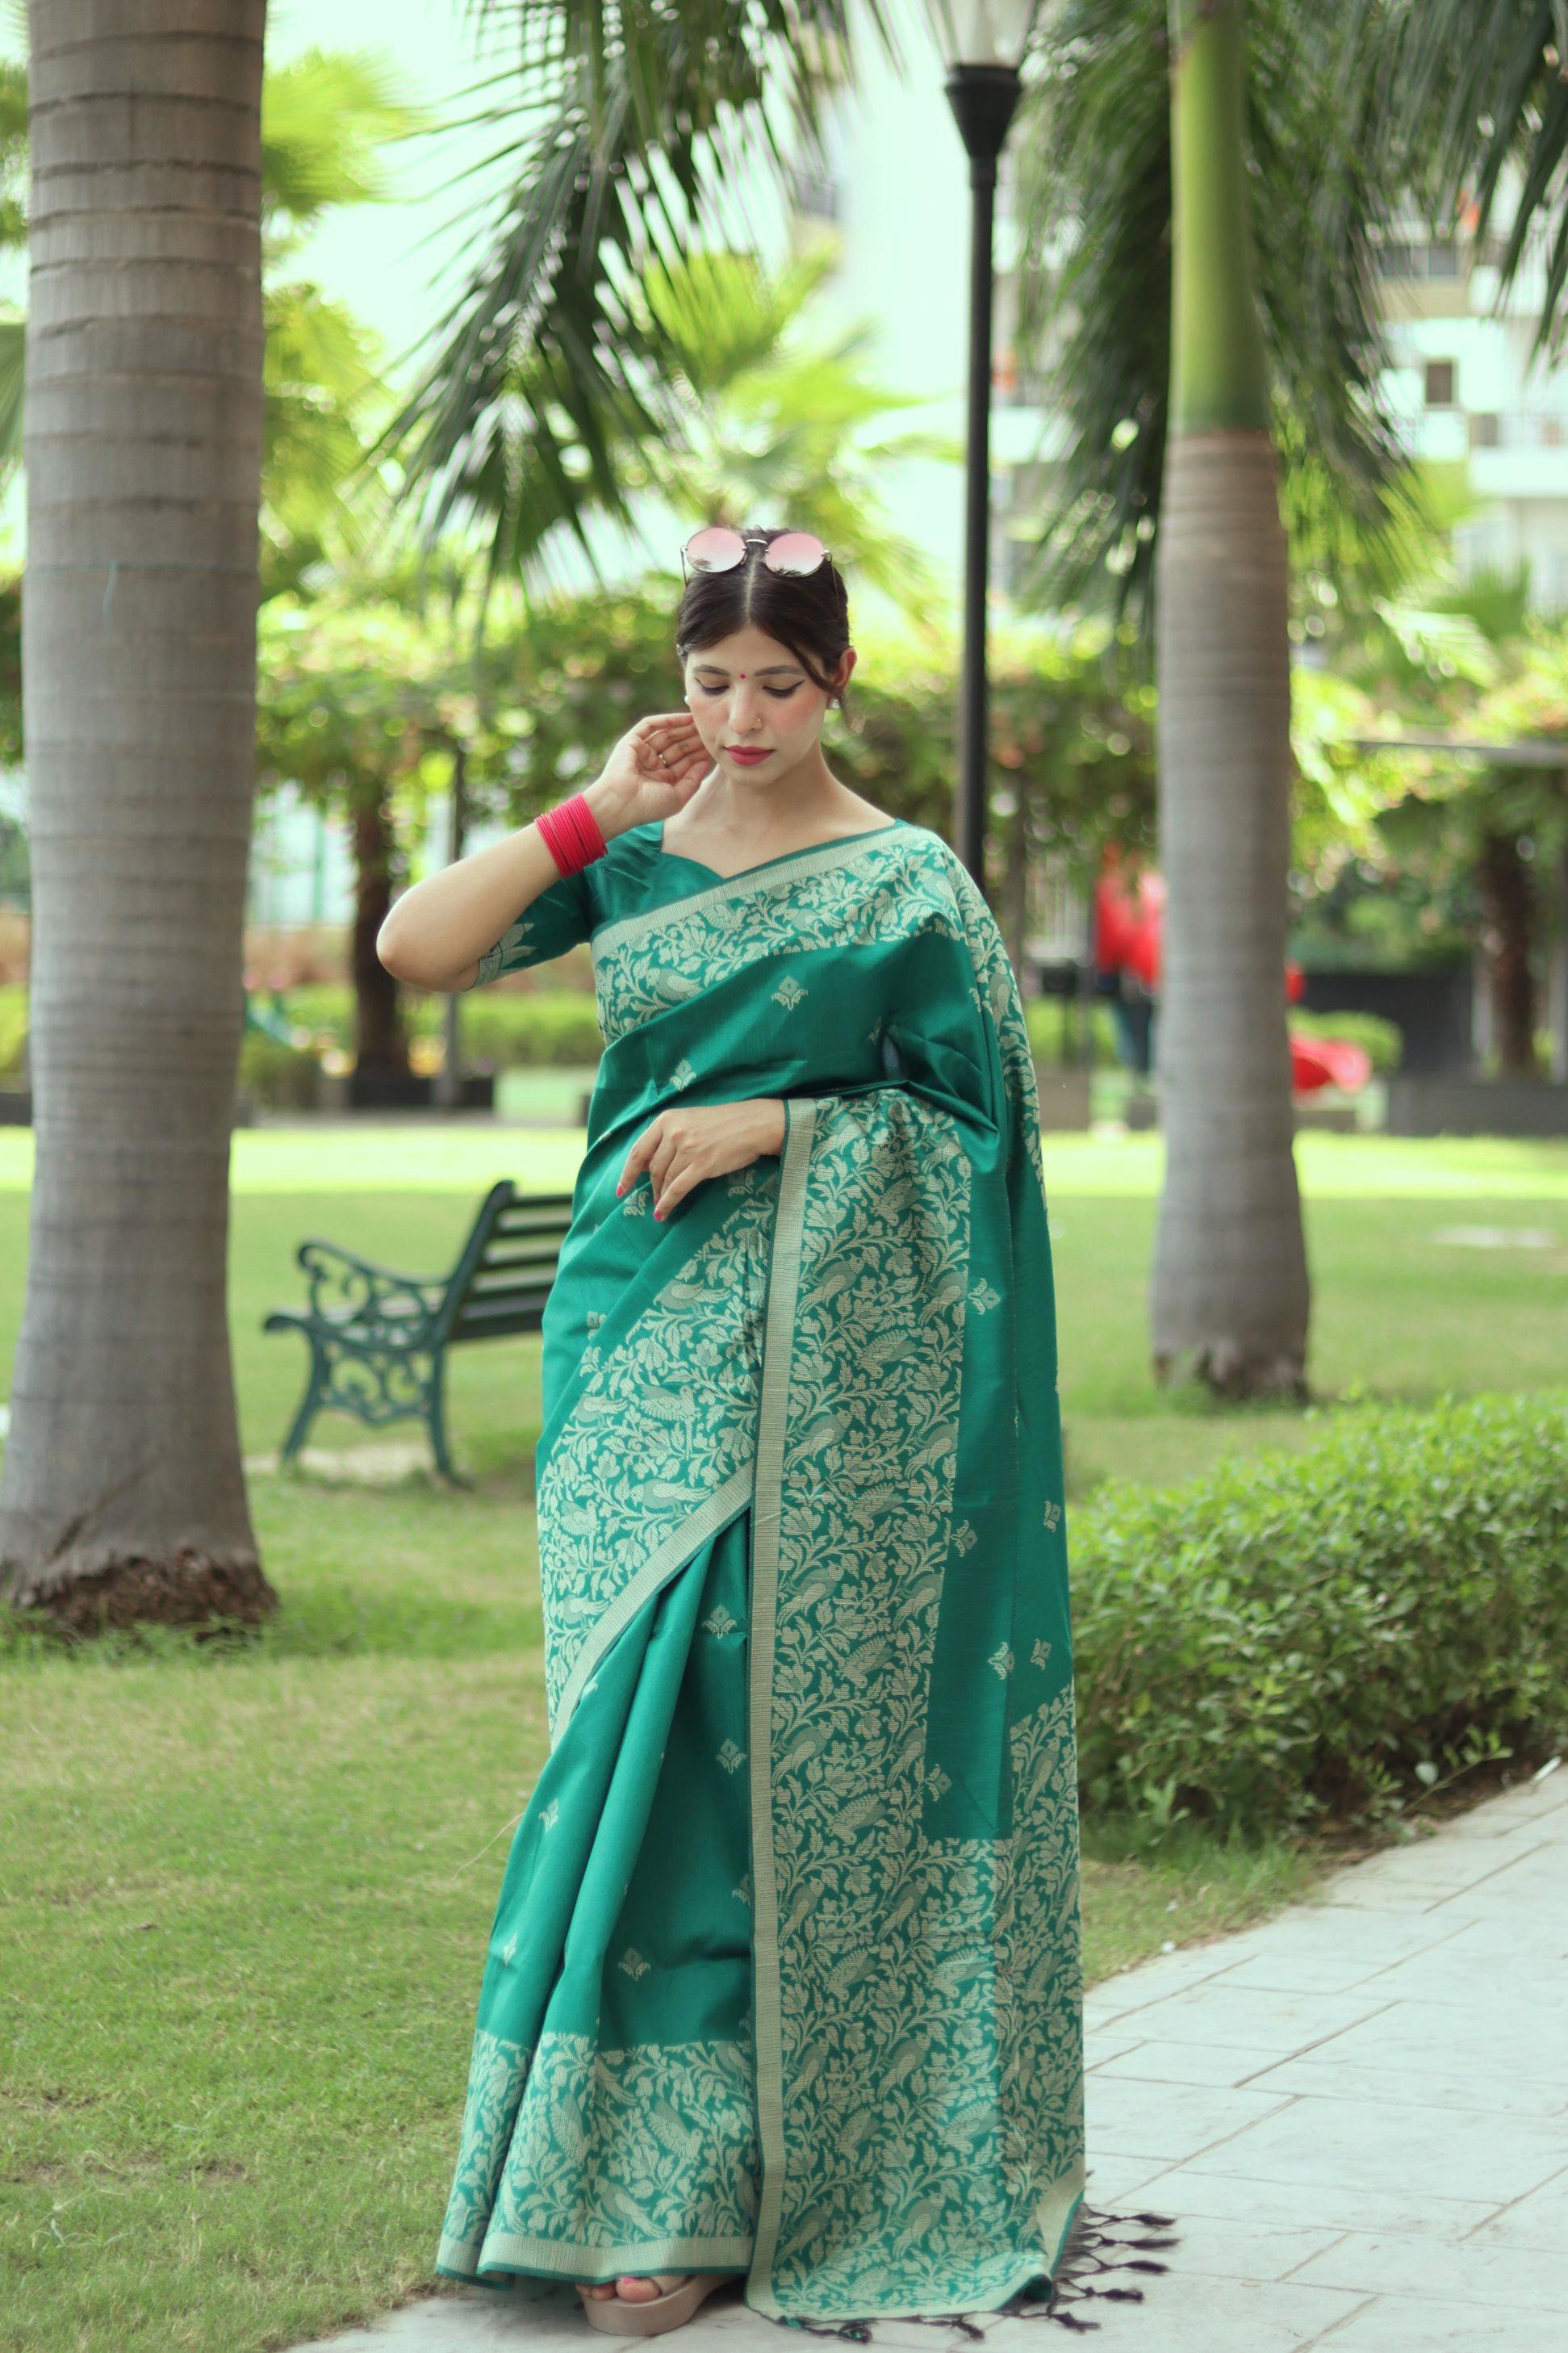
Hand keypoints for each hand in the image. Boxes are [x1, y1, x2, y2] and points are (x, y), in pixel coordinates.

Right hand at [588, 710, 712, 838]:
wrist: (621, 802)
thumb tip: (705, 763)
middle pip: (677, 747)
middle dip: (694, 739)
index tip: (715, 747)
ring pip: (667, 735)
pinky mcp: (631, 741)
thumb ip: (693, 781)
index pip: (684, 763)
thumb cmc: (648, 806)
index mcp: (661, 781)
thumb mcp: (678, 797)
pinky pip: (651, 725)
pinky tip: (686, 718)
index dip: (699, 755)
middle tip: (711, 730)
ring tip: (702, 722)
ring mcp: (641, 752)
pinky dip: (668, 720)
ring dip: (684, 728)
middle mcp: (651, 765)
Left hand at [616, 1098, 786, 1219]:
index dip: (627, 1173)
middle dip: (650, 1187)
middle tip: (652, 1198)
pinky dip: (668, 1203)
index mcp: (667, 1120)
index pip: (638, 1150)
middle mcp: (674, 1133)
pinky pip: (678, 1189)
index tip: (621, 1188)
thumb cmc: (723, 1123)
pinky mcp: (702, 1164)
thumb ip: (668, 1138)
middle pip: (652, 1168)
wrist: (754, 1123)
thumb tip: (647, 1165)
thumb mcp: (689, 1121)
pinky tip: (663, 1212)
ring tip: (660, 1206)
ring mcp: (688, 1149)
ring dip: (660, 1196)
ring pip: (665, 1179)